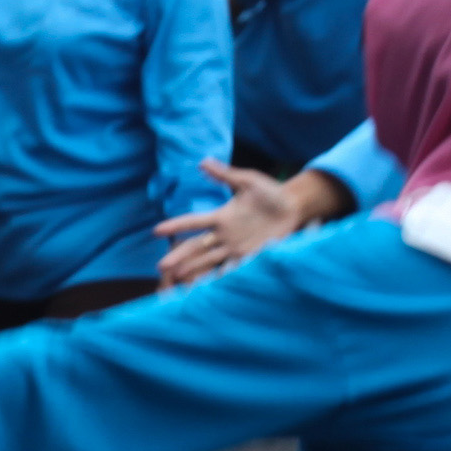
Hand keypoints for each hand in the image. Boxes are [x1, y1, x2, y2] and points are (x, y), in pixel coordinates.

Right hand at [154, 158, 328, 285]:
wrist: (293, 207)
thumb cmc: (270, 192)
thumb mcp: (248, 180)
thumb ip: (225, 175)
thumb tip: (202, 162)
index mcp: (221, 216)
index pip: (193, 222)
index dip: (176, 226)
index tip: (156, 231)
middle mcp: (224, 234)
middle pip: (196, 247)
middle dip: (179, 256)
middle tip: (162, 267)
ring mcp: (236, 247)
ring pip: (210, 260)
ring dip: (195, 270)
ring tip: (179, 280)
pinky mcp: (251, 256)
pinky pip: (234, 267)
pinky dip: (223, 277)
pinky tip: (211, 287)